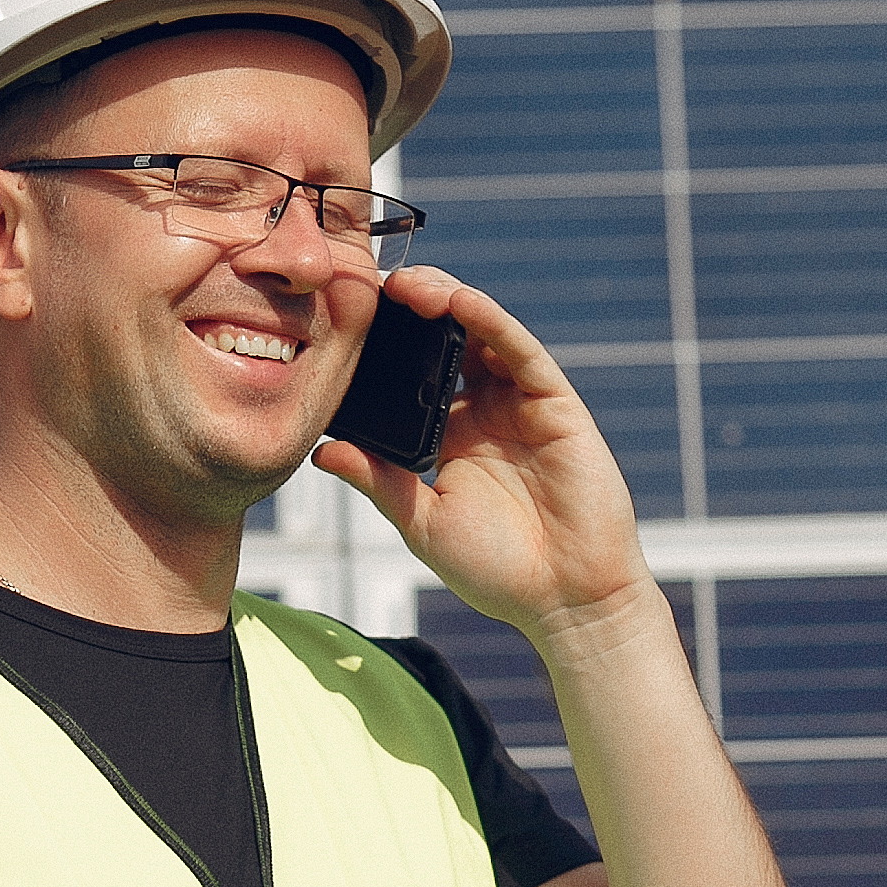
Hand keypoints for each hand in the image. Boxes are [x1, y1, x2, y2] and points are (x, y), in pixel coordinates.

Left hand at [311, 268, 652, 647]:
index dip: (383, 345)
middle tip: (372, 288)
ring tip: (408, 287)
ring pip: (481, 333)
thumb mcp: (422, 522)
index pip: (411, 375)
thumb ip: (379, 480)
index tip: (344, 320)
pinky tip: (461, 303)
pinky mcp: (555, 404)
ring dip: (447, 301)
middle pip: (444, 341)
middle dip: (411, 310)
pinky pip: (520, 352)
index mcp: (449, 435)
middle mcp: (485, 410)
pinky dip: (491, 322)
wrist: (565, 599)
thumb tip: (320, 452)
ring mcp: (520, 403)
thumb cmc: (496, 570)